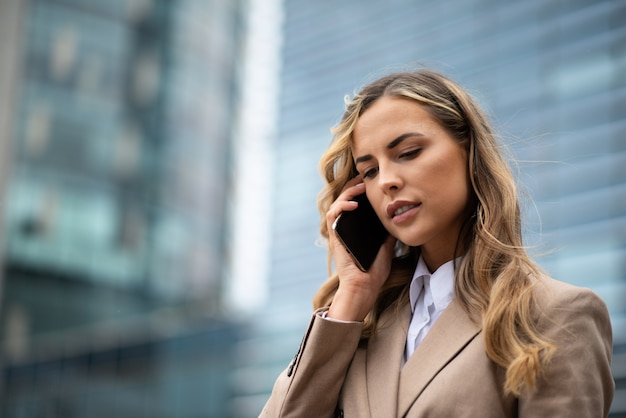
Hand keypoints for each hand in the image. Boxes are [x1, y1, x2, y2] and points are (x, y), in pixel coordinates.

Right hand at [325, 178, 394, 320]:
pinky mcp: (334, 236)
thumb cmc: (374, 271)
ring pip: (338, 203)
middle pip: (346, 199)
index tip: (373, 181)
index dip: (362, 190)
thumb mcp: (386, 246)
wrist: (364, 286)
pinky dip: (341, 206)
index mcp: (356, 229)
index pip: (357, 203)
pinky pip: (333, 215)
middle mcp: (345, 228)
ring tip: (361, 185)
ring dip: (348, 192)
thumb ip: (388, 233)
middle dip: (355, 185)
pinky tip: (353, 204)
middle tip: (366, 177)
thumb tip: (397, 219)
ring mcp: (338, 231)